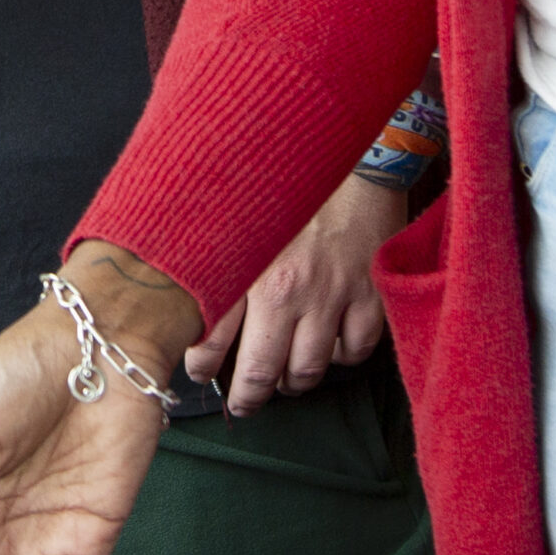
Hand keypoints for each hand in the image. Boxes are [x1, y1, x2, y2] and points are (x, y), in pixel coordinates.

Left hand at [183, 174, 404, 415]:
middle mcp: (287, 289)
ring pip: (309, 371)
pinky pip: (355, 350)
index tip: (201, 373)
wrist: (357, 151)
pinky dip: (343, 354)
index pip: (211, 344)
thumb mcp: (241, 211)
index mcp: (247, 268)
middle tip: (244, 403)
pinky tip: (332, 344)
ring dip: (295, 381)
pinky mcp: (371, 293)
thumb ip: (216, 251)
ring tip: (287, 378)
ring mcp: (333, 294)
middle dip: (248, 397)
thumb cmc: (292, 177)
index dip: (202, 369)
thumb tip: (184, 288)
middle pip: (261, 373)